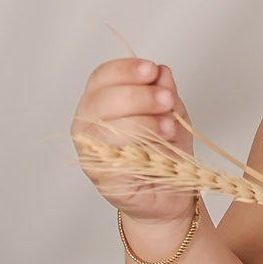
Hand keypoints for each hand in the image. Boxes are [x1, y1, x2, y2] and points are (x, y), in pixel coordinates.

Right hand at [70, 56, 194, 220]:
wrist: (170, 193)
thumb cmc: (165, 152)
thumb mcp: (172, 114)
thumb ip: (164, 92)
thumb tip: (161, 73)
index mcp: (103, 100)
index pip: (103, 76)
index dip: (126, 70)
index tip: (152, 70)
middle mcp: (90, 120)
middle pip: (102, 98)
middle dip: (138, 95)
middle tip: (166, 100)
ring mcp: (91, 146)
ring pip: (104, 124)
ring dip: (141, 121)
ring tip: (168, 126)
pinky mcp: (98, 171)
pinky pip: (111, 152)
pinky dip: (139, 144)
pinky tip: (160, 142)